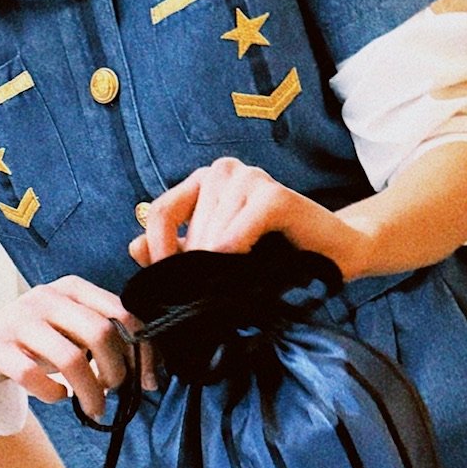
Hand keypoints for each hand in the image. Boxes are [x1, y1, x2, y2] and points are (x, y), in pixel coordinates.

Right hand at [0, 275, 159, 421]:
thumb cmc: (35, 338)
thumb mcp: (69, 324)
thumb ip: (103, 335)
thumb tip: (147, 369)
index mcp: (72, 288)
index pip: (121, 313)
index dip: (142, 350)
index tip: (149, 380)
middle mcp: (47, 298)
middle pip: (100, 333)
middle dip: (117, 370)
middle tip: (116, 391)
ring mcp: (20, 322)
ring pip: (70, 358)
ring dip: (90, 391)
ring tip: (95, 407)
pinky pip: (32, 376)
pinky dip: (53, 393)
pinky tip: (58, 396)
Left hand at [126, 155, 367, 273]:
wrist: (333, 253)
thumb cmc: (274, 256)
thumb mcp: (216, 258)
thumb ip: (176, 252)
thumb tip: (133, 246)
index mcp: (203, 182)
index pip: (161, 213)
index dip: (160, 252)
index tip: (166, 286)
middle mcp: (223, 172)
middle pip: (188, 227)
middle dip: (196, 267)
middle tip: (208, 295)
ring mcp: (249, 177)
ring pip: (212, 231)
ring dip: (220, 264)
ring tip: (237, 282)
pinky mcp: (274, 194)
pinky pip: (241, 227)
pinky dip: (238, 249)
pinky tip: (243, 263)